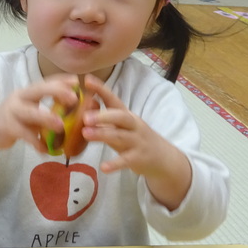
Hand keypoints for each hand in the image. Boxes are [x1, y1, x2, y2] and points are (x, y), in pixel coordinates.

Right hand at [0, 74, 82, 172]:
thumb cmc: (16, 119)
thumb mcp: (31, 111)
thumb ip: (48, 110)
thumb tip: (75, 114)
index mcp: (28, 92)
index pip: (46, 81)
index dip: (61, 80)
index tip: (77, 81)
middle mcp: (19, 98)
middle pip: (38, 90)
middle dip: (56, 92)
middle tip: (74, 99)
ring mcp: (12, 111)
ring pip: (30, 112)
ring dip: (46, 118)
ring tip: (60, 127)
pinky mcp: (7, 127)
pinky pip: (24, 134)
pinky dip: (36, 142)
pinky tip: (45, 149)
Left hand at [81, 74, 191, 209]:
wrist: (163, 158)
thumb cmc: (136, 139)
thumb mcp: (122, 127)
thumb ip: (106, 119)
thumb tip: (85, 104)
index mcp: (127, 116)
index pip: (114, 99)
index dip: (101, 89)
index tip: (88, 80)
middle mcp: (133, 126)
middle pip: (120, 117)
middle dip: (103, 115)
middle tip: (85, 117)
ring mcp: (137, 142)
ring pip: (120, 136)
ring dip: (103, 135)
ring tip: (86, 134)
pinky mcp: (138, 159)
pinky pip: (126, 161)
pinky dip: (115, 164)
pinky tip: (104, 168)